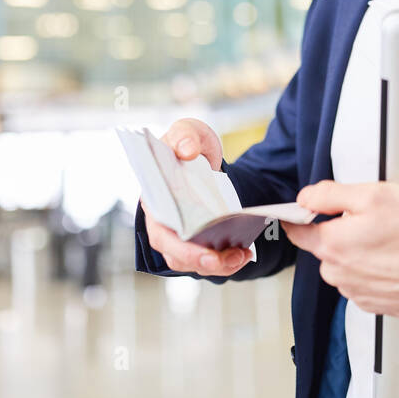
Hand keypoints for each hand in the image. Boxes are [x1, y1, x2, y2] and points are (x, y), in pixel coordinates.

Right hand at [140, 118, 253, 276]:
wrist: (204, 161)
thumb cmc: (190, 147)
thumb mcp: (189, 132)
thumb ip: (185, 135)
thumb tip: (186, 150)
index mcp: (154, 196)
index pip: (156, 221)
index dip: (170, 236)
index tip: (189, 238)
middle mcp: (161, 221)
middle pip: (171, 250)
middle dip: (195, 257)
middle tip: (217, 259)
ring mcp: (177, 236)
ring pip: (190, 262)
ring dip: (215, 264)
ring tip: (241, 256)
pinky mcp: (195, 243)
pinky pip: (207, 261)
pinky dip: (226, 261)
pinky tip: (245, 254)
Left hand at [282, 182, 398, 317]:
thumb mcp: (373, 194)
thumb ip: (330, 194)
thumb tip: (306, 197)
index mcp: (333, 245)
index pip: (298, 231)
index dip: (299, 216)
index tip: (305, 211)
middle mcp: (339, 274)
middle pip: (325, 248)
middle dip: (341, 233)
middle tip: (372, 220)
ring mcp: (357, 292)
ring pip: (346, 266)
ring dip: (360, 254)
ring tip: (391, 241)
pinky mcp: (376, 304)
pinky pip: (364, 283)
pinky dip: (375, 271)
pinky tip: (397, 260)